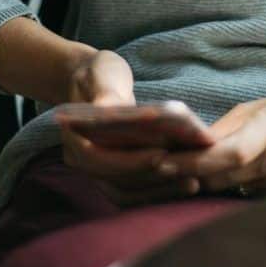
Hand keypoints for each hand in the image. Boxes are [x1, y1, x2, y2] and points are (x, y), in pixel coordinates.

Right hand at [60, 50, 199, 206]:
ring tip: (192, 183)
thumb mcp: (102, 73)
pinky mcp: (114, 177)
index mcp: (72, 134)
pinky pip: (135, 193)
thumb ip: (106, 93)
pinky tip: (187, 182)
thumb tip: (111, 111)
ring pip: (125, 193)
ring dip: (159, 190)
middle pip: (113, 181)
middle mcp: (79, 159)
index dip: (128, 159)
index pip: (95, 157)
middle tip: (187, 171)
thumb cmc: (101, 74)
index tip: (161, 153)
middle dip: (151, 177)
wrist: (96, 84)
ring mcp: (96, 172)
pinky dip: (159, 191)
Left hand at [155, 85, 265, 195]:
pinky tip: (217, 183)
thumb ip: (229, 127)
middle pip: (222, 178)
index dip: (191, 162)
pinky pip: (251, 196)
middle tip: (157, 171)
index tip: (162, 162)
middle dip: (190, 176)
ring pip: (233, 191)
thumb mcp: (263, 106)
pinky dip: (232, 190)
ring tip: (179, 177)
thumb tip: (193, 142)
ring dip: (207, 185)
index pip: (224, 155)